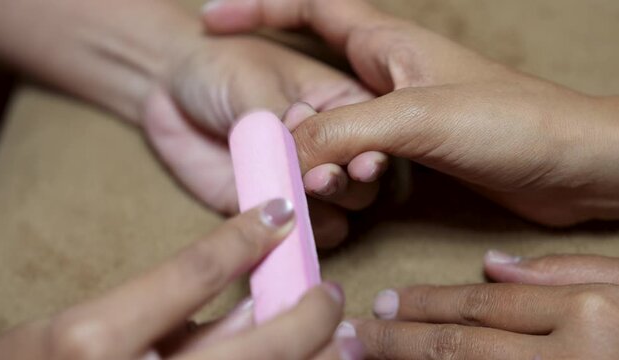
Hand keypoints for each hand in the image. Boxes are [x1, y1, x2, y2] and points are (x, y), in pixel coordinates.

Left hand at [0, 0, 386, 247]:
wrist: (164, 81)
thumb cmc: (215, 64)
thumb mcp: (253, 77)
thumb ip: (285, 121)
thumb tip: (315, 167)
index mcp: (338, 104)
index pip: (376, 136)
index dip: (373, 151)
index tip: (356, 159)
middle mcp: (325, 143)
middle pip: (362, 180)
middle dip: (348, 185)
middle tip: (323, 180)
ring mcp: (296, 178)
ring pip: (334, 212)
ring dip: (325, 215)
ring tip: (303, 201)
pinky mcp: (262, 204)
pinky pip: (292, 230)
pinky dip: (296, 235)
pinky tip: (286, 226)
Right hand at [0, 199, 363, 359]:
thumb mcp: (87, 324)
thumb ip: (170, 313)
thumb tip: (251, 300)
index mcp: (94, 339)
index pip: (194, 271)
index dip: (248, 235)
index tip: (282, 210)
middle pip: (259, 345)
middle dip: (308, 314)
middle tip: (330, 291)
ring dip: (315, 356)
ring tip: (343, 338)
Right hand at [203, 0, 618, 225]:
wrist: (574, 164)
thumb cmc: (512, 121)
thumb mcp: (415, 117)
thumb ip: (342, 132)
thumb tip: (282, 157)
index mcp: (385, 43)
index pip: (309, 6)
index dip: (257, 5)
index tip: (211, 18)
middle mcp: (386, 74)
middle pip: (310, 66)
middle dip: (268, 84)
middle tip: (236, 115)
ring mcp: (398, 112)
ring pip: (329, 118)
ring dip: (299, 139)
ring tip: (275, 163)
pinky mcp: (413, 149)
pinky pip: (353, 150)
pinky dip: (329, 164)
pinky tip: (318, 181)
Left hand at [345, 251, 618, 358]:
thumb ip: (565, 271)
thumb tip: (491, 266)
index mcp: (592, 311)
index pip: (482, 305)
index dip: (423, 304)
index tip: (380, 302)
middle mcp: (575, 354)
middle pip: (462, 346)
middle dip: (398, 342)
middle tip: (351, 337)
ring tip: (366, 359)